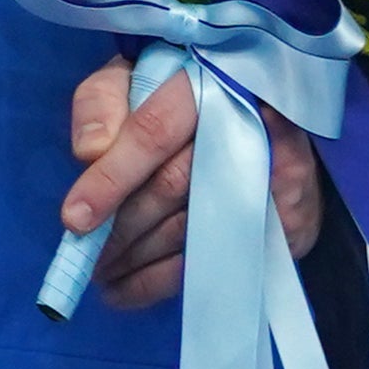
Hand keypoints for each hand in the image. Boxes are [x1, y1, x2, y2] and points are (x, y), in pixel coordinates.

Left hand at [64, 61, 318, 310]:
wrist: (263, 105)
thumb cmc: (174, 93)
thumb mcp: (130, 78)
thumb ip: (102, 103)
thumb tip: (90, 152)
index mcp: (206, 81)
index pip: (153, 133)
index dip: (111, 178)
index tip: (75, 219)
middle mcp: (252, 124)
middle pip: (171, 187)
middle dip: (121, 228)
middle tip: (83, 256)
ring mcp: (281, 174)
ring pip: (193, 227)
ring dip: (138, 260)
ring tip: (96, 275)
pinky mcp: (294, 216)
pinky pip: (222, 258)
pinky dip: (167, 280)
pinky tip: (127, 290)